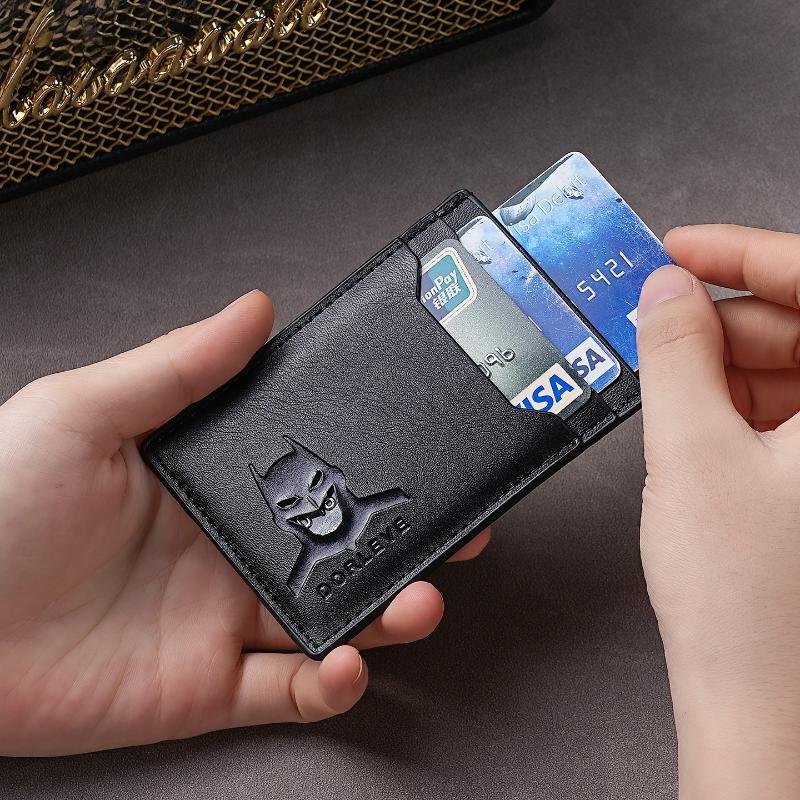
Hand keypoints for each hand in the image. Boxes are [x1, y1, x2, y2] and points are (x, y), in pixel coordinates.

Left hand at [0, 291, 489, 755]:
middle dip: (405, 543)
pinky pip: (288, 690)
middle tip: (456, 533)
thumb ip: (178, 366)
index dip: (372, 463)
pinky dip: (330, 684)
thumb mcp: (87, 411)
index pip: (313, 467)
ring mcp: (224, 619)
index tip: (421, 453)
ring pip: (332, 618)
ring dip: (386, 613)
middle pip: (340, 546)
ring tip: (419, 599)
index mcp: (213, 482)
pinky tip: (347, 662)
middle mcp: (231, 548)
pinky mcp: (209, 685)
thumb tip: (254, 310)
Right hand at [636, 226, 799, 798]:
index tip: (679, 247)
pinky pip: (790, 413)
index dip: (744, 254)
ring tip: (667, 382)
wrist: (759, 703)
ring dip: (727, 364)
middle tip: (655, 319)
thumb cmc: (744, 601)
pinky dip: (738, 403)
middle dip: (727, 318)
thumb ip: (676, 354)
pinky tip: (694, 418)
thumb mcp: (690, 452)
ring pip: (796, 371)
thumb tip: (665, 290)